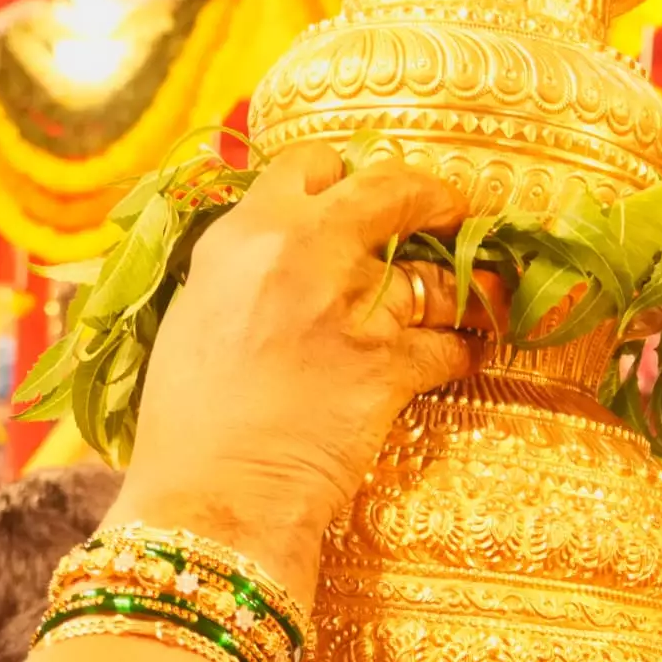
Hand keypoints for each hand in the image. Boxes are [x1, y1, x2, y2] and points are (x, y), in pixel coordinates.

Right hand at [110, 150, 477, 605]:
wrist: (210, 497)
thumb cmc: (188, 422)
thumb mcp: (196, 316)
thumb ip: (242, 270)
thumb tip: (279, 256)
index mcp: (243, 234)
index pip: (307, 164)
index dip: (341, 176)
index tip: (358, 195)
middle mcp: (302, 253)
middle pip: (390, 188)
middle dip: (429, 195)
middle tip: (451, 211)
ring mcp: (352, 306)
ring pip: (433, 275)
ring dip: (459, 289)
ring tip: (472, 299)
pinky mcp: (390, 364)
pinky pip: (448, 345)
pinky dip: (458, 353)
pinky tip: (456, 359)